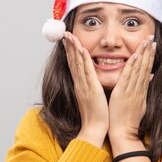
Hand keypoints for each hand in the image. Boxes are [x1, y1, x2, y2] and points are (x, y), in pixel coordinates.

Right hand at [63, 31, 108, 146]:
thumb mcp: (93, 98)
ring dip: (73, 48)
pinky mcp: (90, 89)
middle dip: (68, 46)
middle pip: (72, 61)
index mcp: (81, 85)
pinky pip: (86, 71)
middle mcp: (80, 83)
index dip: (70, 52)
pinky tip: (81, 49)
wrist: (94, 129)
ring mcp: (84, 85)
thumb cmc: (96, 115)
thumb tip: (93, 82)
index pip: (74, 65)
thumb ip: (92, 88)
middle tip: (65, 32)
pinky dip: (83, 59)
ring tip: (70, 35)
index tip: (68, 40)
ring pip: (77, 63)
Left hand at [108, 36, 155, 141]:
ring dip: (143, 54)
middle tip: (152, 37)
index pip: (147, 70)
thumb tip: (150, 77)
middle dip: (149, 51)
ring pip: (139, 69)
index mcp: (141, 91)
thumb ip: (144, 89)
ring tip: (147, 41)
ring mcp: (132, 91)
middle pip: (145, 67)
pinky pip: (128, 77)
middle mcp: (138, 89)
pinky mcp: (123, 93)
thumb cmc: (128, 119)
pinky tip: (135, 56)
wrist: (124, 132)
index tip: (153, 45)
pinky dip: (132, 66)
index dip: (150, 57)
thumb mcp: (140, 103)